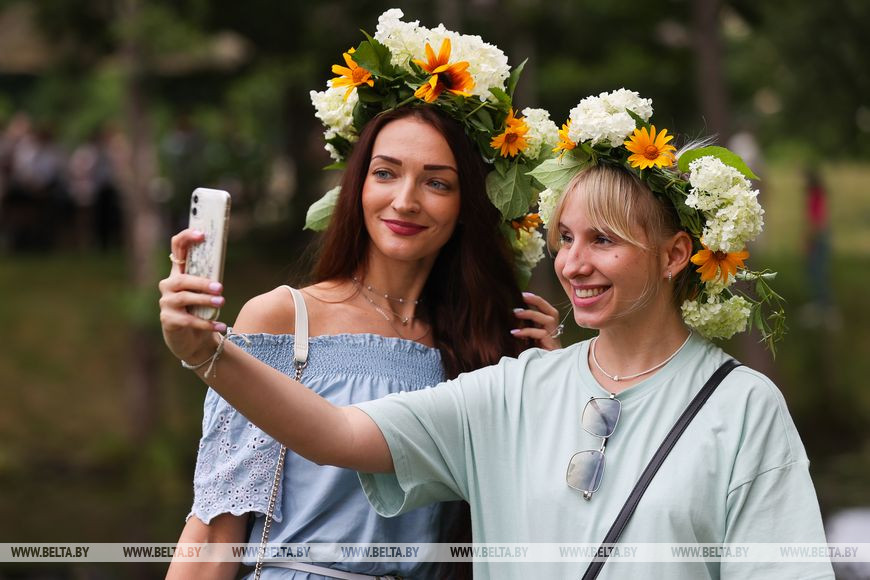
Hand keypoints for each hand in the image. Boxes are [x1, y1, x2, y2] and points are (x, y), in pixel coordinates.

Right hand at [158, 229, 224, 362]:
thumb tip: (223, 263)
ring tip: (221, 303)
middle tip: (220, 288)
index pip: (177, 248)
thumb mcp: (206, 293)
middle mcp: (168, 285)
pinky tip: (221, 325)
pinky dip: (206, 323)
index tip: (202, 234)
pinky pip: (188, 320)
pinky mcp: (168, 320)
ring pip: (184, 298)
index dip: (186, 238)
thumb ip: (210, 279)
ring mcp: (166, 303)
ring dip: (204, 300)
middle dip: (201, 282)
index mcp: (178, 272)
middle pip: (181, 279)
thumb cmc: (201, 310)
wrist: (193, 340)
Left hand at [511, 292, 563, 349]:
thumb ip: (527, 326)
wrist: (548, 369)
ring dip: (530, 314)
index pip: (546, 307)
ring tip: (515, 313)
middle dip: (536, 302)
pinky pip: (540, 334)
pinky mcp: (551, 345)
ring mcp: (554, 337)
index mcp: (550, 324)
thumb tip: (512, 315)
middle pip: (550, 311)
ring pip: (546, 320)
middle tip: (520, 298)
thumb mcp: (531, 336)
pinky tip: (515, 332)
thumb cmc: (538, 351)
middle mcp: (555, 328)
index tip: (523, 294)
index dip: (536, 300)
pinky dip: (527, 331)